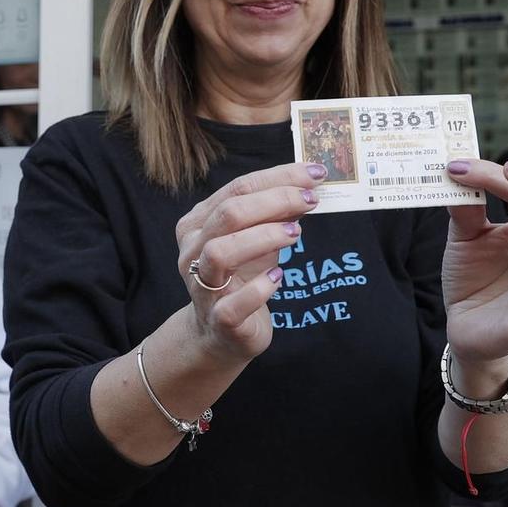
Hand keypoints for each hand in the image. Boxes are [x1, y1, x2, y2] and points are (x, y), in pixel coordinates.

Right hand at [174, 161, 324, 363]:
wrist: (219, 332)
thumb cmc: (239, 277)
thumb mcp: (256, 239)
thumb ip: (275, 213)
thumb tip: (307, 185)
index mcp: (198, 224)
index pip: (237, 188)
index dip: (278, 178)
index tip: (314, 174)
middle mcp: (193, 251)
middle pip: (229, 214)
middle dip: (275, 201)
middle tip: (311, 200)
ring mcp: (202, 286)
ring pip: (220, 252)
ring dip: (263, 238)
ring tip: (296, 234)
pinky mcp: (219, 319)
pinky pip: (234, 303)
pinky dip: (261, 288)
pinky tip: (279, 277)